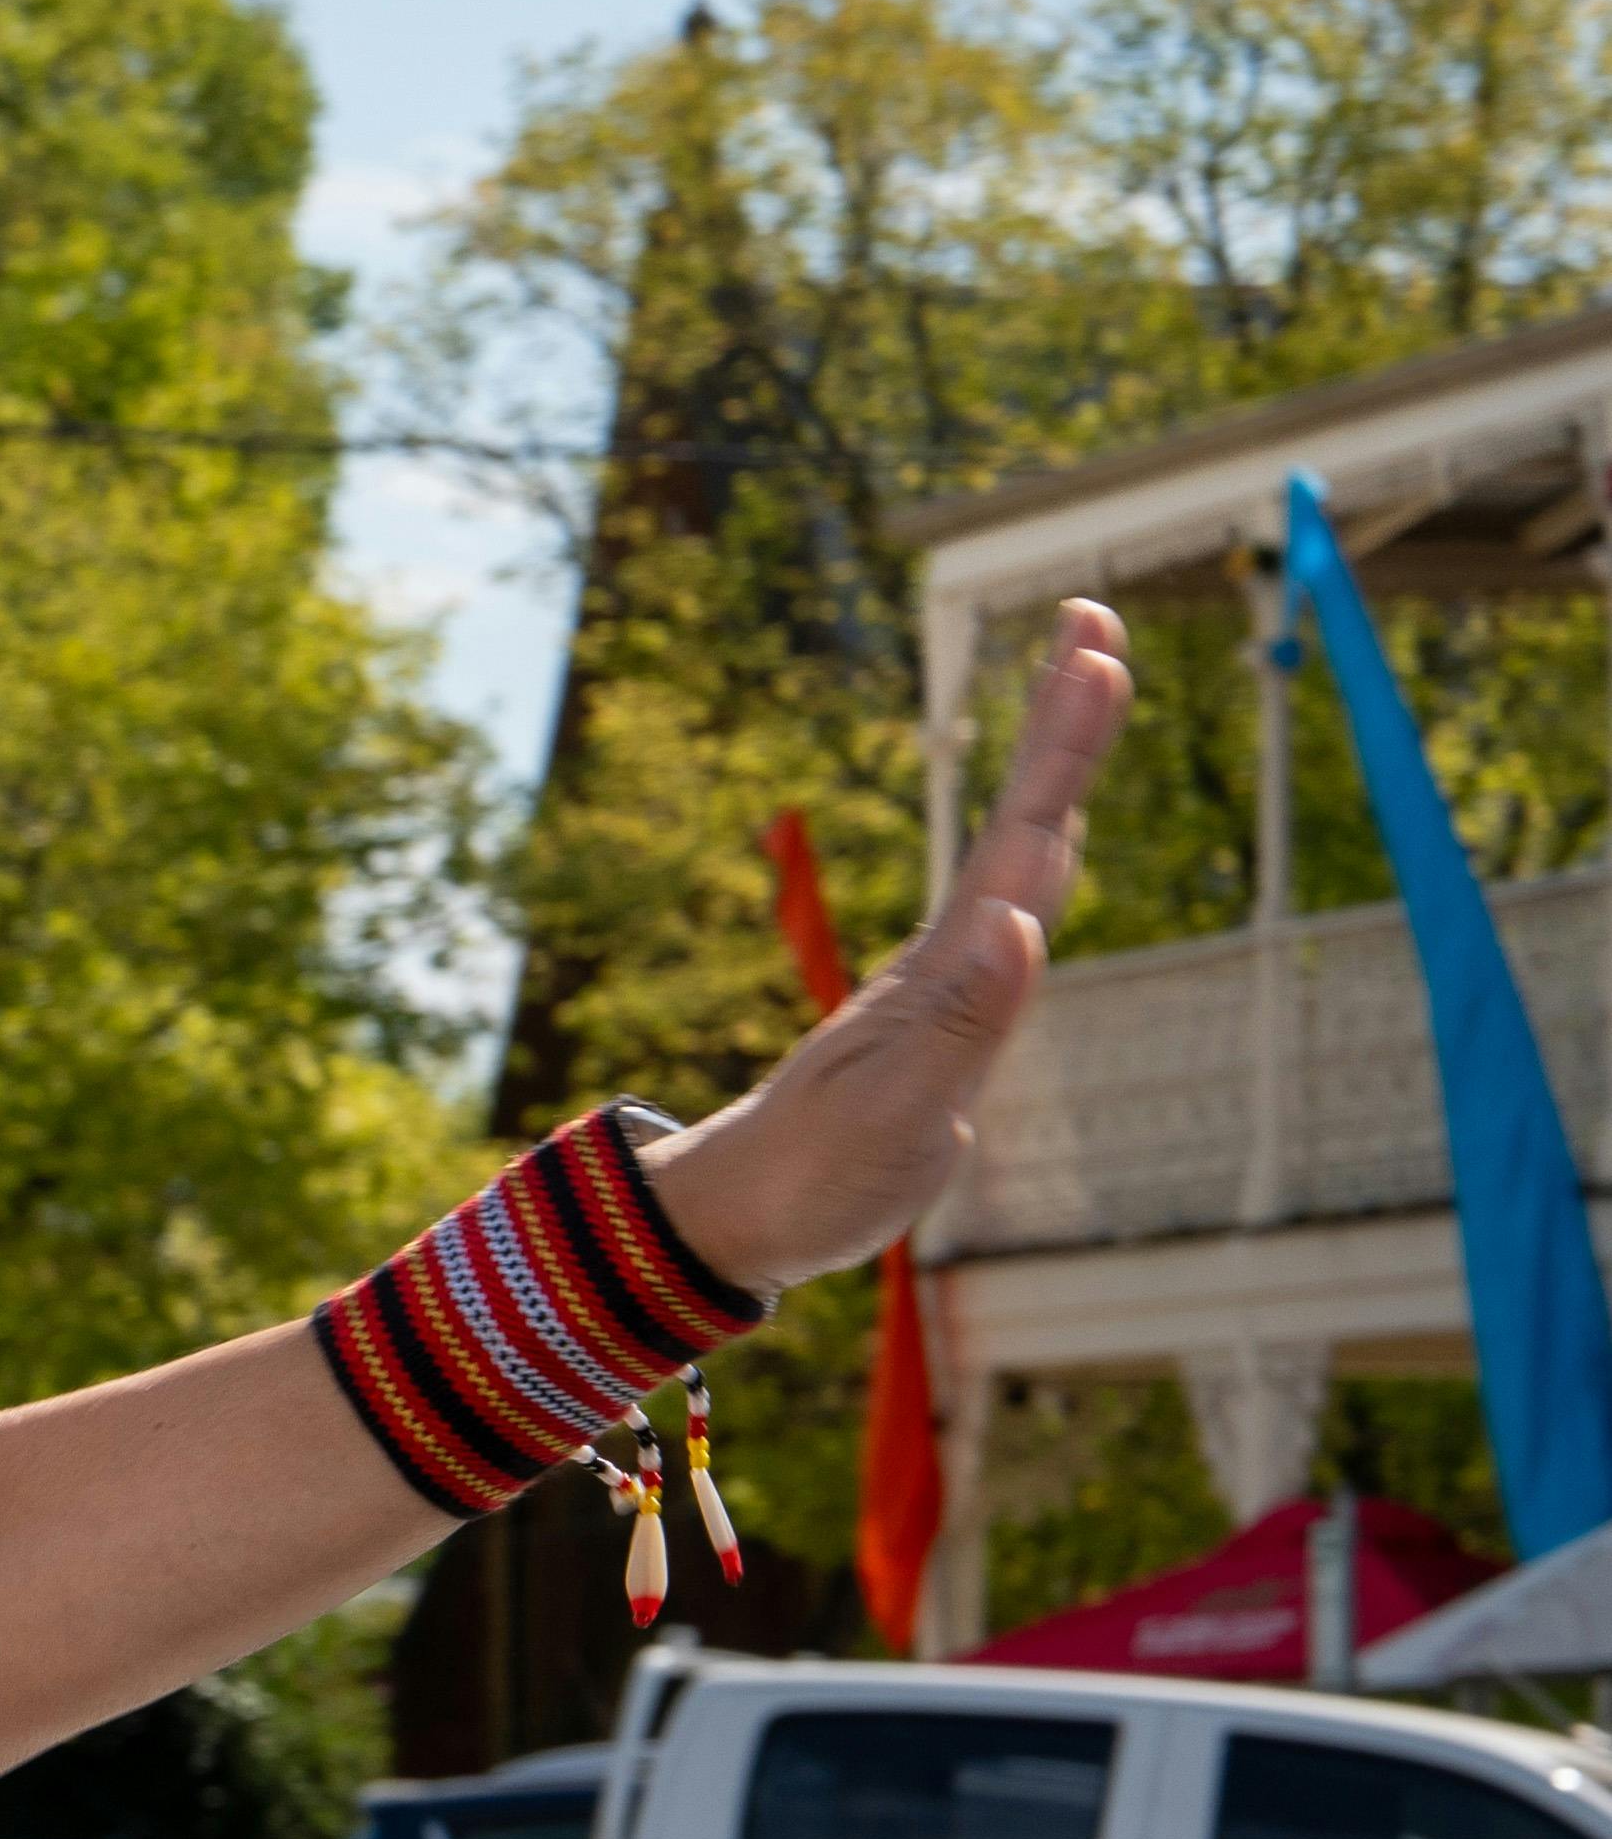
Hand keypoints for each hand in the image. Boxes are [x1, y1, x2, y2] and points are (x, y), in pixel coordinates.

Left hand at [635, 600, 1132, 1293]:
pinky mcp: (944, 1020)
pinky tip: (1041, 844)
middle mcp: (950, 958)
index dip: (1062, 742)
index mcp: (947, 968)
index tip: (1093, 648)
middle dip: (1064, 723)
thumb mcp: (896, 1113)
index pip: (1021, 830)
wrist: (746, 1218)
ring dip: (1054, 774)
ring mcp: (946, 983)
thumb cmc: (816, 1178)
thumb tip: (1016, 921)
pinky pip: (1005, 921)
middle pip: (1025, 819)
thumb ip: (964, 1020)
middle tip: (1093, 620)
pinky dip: (1033, 865)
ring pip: (1016, 858)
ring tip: (1085, 691)